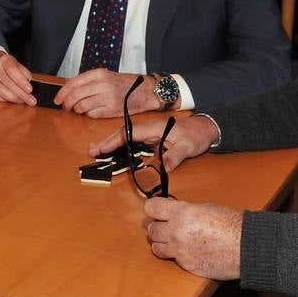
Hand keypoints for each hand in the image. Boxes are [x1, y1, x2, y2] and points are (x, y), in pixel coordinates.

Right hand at [0, 50, 34, 104]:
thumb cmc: (9, 67)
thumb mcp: (18, 66)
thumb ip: (25, 73)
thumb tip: (30, 83)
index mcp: (4, 60)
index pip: (12, 70)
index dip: (21, 81)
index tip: (30, 90)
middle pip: (7, 82)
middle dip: (21, 94)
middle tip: (31, 101)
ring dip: (13, 98)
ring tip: (23, 101)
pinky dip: (5, 100)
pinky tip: (13, 100)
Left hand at [57, 70, 156, 118]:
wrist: (144, 91)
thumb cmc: (123, 84)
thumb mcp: (104, 76)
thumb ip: (87, 81)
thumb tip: (67, 89)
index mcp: (99, 73)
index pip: (73, 83)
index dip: (62, 93)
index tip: (57, 99)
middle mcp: (102, 84)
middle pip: (75, 96)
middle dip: (67, 103)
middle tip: (66, 107)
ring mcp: (107, 98)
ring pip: (82, 107)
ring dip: (77, 110)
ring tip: (80, 108)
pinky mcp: (111, 110)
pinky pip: (91, 114)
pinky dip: (89, 114)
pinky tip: (93, 111)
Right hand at [89, 113, 216, 171]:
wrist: (206, 128)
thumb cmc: (197, 134)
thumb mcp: (188, 147)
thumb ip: (174, 156)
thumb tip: (163, 168)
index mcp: (153, 128)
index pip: (128, 134)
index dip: (113, 141)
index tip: (100, 149)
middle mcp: (148, 129)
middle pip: (123, 135)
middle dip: (106, 142)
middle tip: (91, 151)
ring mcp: (150, 134)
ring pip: (126, 138)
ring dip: (112, 144)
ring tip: (98, 152)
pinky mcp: (153, 139)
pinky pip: (133, 143)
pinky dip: (122, 147)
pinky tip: (116, 153)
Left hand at [143, 198, 242, 279]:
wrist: (247, 247)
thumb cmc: (233, 225)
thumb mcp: (206, 208)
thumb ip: (186, 211)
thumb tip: (176, 213)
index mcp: (181, 213)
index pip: (151, 208)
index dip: (153, 208)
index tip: (155, 210)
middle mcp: (176, 232)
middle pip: (151, 230)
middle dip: (158, 227)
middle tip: (167, 226)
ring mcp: (179, 251)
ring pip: (156, 248)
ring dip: (163, 244)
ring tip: (174, 241)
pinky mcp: (185, 265)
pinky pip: (173, 260)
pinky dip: (178, 256)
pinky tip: (190, 251)